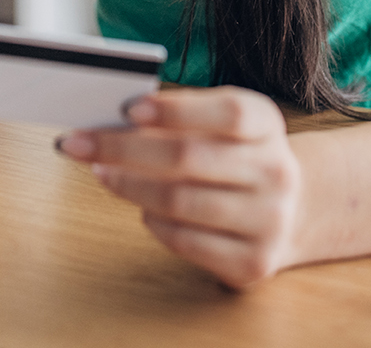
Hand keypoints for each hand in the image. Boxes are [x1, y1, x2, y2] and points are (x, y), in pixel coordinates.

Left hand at [57, 86, 302, 287]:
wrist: (290, 211)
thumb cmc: (235, 157)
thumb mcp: (221, 126)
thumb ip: (177, 118)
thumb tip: (109, 121)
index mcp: (268, 125)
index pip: (229, 112)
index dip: (177, 109)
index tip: (128, 108)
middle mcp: (276, 172)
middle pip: (189, 157)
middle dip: (123, 148)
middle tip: (80, 143)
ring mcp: (268, 221)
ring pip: (179, 202)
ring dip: (128, 186)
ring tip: (101, 172)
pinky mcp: (251, 262)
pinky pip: (183, 240)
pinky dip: (152, 220)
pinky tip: (141, 207)